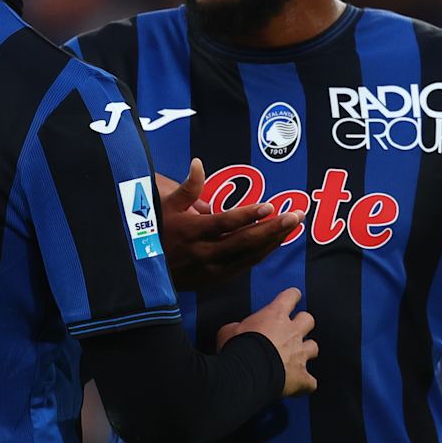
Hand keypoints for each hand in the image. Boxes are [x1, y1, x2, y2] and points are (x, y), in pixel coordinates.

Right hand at [155, 159, 304, 289]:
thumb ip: (187, 187)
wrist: (145, 270)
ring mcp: (212, 270)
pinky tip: (276, 240)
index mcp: (191, 232)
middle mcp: (204, 254)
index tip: (270, 207)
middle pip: (244, 242)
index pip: (225, 224)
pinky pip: (244, 265)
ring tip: (293, 225)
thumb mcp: (166, 206)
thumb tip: (198, 163)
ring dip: (273, 241)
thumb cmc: (155, 231)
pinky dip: (262, 253)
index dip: (248, 215)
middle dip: (273, 229)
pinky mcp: (216, 279)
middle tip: (296, 216)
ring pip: (249, 256)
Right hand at [218, 286, 316, 397]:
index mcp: (274, 316)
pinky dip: (305, 383)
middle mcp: (291, 332)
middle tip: (294, 329)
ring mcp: (299, 355)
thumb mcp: (228, 330)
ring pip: (314, 347)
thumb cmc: (237, 348)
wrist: (246, 372)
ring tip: (297, 358)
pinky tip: (299, 385)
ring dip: (306, 351)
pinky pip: (310, 381)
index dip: (292, 296)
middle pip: (308, 320)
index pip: (290, 296)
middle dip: (303, 323)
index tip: (292, 297)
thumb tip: (236, 331)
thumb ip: (238, 328)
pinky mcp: (301, 377)